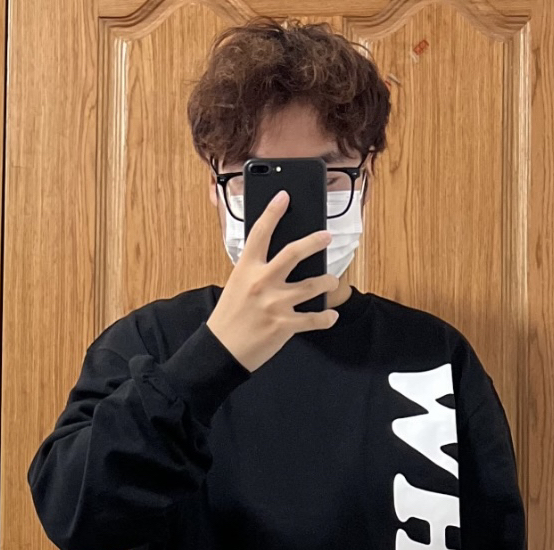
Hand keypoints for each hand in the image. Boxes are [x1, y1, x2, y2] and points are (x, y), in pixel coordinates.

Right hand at [207, 189, 340, 371]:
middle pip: (294, 253)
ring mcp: (275, 304)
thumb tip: (280, 261)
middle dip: (314, 241)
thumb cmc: (229, 317)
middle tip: (326, 235)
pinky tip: (330, 315)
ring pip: (312, 286)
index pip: (260, 232)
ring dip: (327, 281)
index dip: (272, 211)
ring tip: (331, 280)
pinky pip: (313, 319)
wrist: (222, 350)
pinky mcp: (284, 326)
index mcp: (247, 269)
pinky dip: (325, 318)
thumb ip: (255, 270)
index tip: (284, 196)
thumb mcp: (236, 285)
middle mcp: (262, 282)